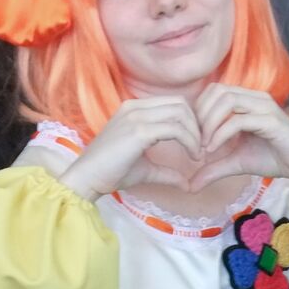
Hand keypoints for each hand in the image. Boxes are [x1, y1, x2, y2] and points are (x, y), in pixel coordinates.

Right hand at [60, 96, 200, 200]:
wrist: (87, 178)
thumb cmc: (110, 173)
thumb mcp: (144, 169)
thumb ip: (166, 172)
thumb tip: (187, 184)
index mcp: (134, 109)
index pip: (173, 103)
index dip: (191, 122)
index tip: (197, 145)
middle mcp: (135, 107)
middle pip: (181, 104)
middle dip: (197, 125)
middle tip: (202, 149)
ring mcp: (136, 116)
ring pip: (180, 113)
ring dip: (196, 134)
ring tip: (198, 155)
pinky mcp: (139, 131)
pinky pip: (175, 128)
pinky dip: (190, 141)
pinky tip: (192, 157)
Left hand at [190, 84, 288, 191]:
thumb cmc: (274, 158)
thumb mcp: (236, 163)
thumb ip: (213, 168)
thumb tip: (190, 185)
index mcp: (246, 101)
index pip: (214, 91)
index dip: (198, 111)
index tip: (193, 137)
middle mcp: (254, 98)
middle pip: (217, 91)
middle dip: (201, 116)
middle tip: (196, 142)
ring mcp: (264, 107)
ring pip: (227, 101)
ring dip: (209, 123)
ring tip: (204, 146)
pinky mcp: (270, 120)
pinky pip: (239, 120)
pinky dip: (221, 134)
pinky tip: (214, 149)